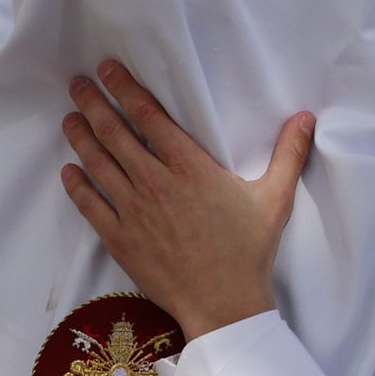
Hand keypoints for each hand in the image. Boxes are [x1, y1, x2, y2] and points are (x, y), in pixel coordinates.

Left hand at [59, 60, 314, 340]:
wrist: (223, 305)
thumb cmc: (248, 252)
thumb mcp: (275, 199)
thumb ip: (289, 154)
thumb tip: (306, 117)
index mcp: (190, 167)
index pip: (149, 117)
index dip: (125, 89)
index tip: (108, 71)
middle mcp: (156, 183)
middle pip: (116, 134)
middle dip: (94, 104)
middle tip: (78, 84)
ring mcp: (134, 211)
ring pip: (98, 164)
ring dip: (81, 137)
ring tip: (70, 117)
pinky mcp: (120, 239)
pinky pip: (91, 206)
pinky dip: (77, 186)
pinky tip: (68, 171)